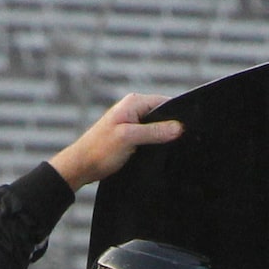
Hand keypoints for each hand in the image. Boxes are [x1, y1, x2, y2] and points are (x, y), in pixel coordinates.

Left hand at [50, 93, 180, 188]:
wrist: (81, 166)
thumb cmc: (99, 150)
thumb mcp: (129, 138)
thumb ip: (154, 131)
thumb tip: (179, 127)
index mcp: (133, 103)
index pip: (165, 102)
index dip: (178, 115)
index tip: (188, 130)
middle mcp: (133, 109)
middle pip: (163, 115)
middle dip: (172, 127)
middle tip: (180, 142)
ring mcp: (131, 122)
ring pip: (157, 127)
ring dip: (163, 137)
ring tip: (169, 149)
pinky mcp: (130, 135)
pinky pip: (150, 136)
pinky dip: (155, 143)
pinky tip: (158, 152)